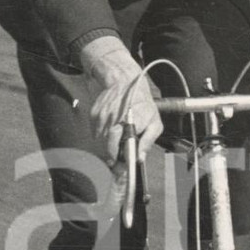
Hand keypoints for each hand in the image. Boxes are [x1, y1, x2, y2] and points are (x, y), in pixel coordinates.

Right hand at [79, 37, 162, 164]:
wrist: (124, 81)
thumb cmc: (142, 103)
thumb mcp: (155, 122)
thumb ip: (148, 141)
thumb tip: (140, 158)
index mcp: (130, 123)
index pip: (119, 148)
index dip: (119, 160)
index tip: (120, 167)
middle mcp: (113, 120)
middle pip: (106, 147)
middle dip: (111, 157)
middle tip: (116, 161)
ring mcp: (102, 118)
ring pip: (101, 141)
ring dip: (107, 145)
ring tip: (116, 140)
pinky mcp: (94, 115)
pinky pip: (95, 132)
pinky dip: (102, 134)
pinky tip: (111, 127)